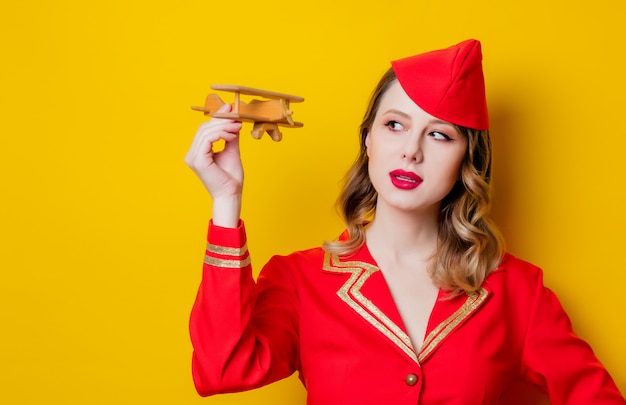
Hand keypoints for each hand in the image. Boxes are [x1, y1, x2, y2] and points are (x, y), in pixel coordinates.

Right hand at [185, 104, 242, 226]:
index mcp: (197, 153)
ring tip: (237, 128)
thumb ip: (230, 136)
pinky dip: (221, 134)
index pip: (204, 130)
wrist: (231, 195)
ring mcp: (193, 158)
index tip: (230, 110)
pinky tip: (232, 136)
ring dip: (224, 126)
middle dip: (221, 120)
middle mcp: (191, 154)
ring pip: (206, 132)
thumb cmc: (231, 178)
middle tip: (237, 118)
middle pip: (204, 128)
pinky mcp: (198, 160)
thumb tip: (232, 119)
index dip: (217, 118)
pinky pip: (208, 139)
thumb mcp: (231, 151)